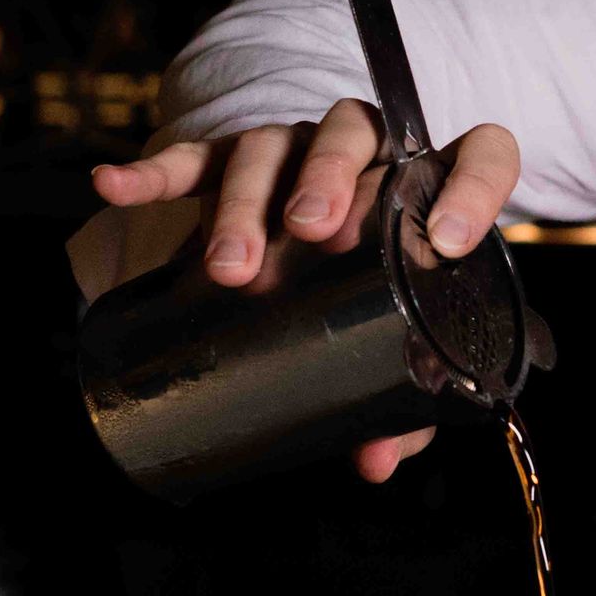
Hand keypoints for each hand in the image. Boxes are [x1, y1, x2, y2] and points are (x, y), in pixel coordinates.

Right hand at [90, 99, 523, 481]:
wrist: (302, 249)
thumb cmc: (370, 304)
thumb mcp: (390, 348)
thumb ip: (403, 407)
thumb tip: (377, 462)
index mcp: (428, 191)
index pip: (481, 154)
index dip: (474, 184)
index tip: (446, 237)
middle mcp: (367, 156)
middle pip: (356, 133)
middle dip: (331, 178)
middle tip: (310, 231)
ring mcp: (295, 150)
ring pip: (274, 144)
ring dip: (248, 199)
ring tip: (232, 266)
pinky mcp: (229, 161)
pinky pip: (192, 157)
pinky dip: (154, 173)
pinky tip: (115, 189)